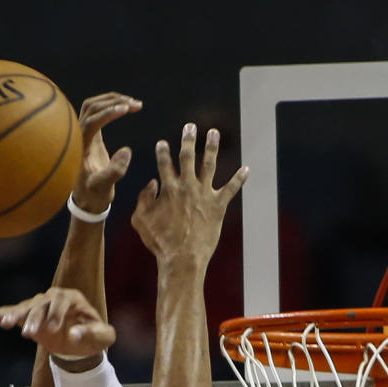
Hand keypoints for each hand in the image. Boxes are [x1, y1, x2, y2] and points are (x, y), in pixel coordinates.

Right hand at [0, 288, 115, 357]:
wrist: (82, 342)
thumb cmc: (94, 337)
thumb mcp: (103, 338)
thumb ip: (94, 335)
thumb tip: (74, 335)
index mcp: (72, 299)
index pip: (62, 301)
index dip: (57, 314)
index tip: (54, 329)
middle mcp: (53, 298)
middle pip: (40, 304)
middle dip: (33, 318)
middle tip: (28, 334)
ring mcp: (40, 306)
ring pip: (25, 308)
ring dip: (15, 316)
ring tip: (4, 324)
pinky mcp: (30, 316)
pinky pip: (12, 312)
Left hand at [72, 92, 141, 213]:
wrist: (86, 198)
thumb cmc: (93, 194)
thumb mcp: (103, 188)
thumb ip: (115, 171)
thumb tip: (127, 151)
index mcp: (79, 147)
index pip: (91, 121)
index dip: (107, 113)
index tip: (125, 110)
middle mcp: (78, 136)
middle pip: (92, 106)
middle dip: (113, 101)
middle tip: (135, 105)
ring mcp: (84, 132)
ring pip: (95, 105)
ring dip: (114, 100)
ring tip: (135, 104)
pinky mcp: (92, 133)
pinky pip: (99, 111)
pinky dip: (114, 105)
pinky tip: (128, 107)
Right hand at [132, 123, 247, 267]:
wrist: (182, 259)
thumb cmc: (160, 243)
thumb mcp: (140, 221)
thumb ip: (143, 199)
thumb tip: (152, 183)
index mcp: (168, 188)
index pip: (164, 163)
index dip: (163, 152)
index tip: (163, 143)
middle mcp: (187, 186)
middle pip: (188, 156)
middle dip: (188, 140)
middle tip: (190, 127)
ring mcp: (204, 194)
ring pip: (209, 164)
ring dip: (212, 147)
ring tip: (213, 133)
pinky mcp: (218, 206)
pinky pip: (231, 189)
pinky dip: (239, 179)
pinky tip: (247, 169)